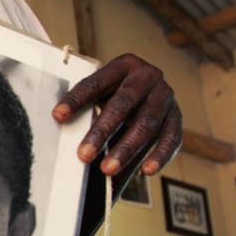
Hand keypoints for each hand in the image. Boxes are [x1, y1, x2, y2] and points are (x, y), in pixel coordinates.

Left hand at [53, 53, 181, 175]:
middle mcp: (147, 77)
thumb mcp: (102, 91)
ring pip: (147, 124)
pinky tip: (146, 170)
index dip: (77, 99)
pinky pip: (172, 138)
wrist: (148, 88)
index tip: (58, 116)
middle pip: (123, 104)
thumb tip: (60, 122)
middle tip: (84, 155)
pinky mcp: (177, 116)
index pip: (97, 83)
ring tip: (107, 170)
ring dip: (126, 149)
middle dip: (102, 131)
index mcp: (123, 65)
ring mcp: (165, 96)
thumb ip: (87, 104)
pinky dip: (159, 155)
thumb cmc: (115, 93)